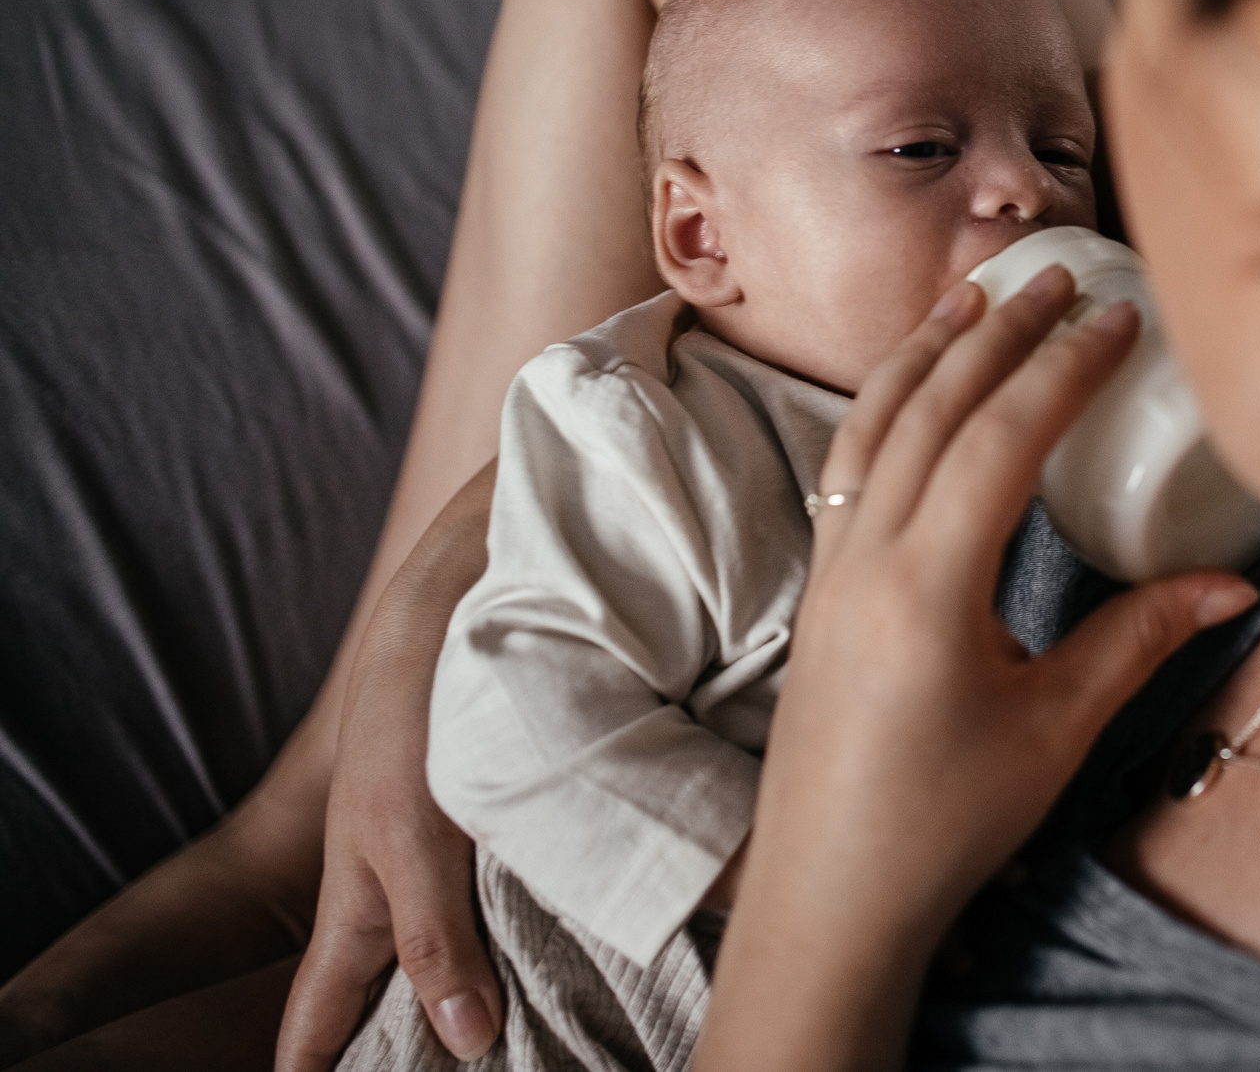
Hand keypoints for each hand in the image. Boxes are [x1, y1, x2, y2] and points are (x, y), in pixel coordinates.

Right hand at [275, 470, 505, 1070]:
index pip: (318, 1012)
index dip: (311, 1070)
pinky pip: (528, 892)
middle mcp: (406, 879)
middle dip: (405, 1048)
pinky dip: (554, 930)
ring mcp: (458, 845)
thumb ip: (431, 937)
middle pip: (393, 990)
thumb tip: (461, 1043)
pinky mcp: (516, 809)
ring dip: (495, 995)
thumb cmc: (415, 706)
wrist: (474, 582)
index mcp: (363, 897)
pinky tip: (602, 961)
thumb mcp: (412, 835)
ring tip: (533, 1053)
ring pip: (470, 943)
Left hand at [696, 266, 1256, 1071]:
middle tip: (1055, 276)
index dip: (1063, 369)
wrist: (829, 897)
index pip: (1000, 440)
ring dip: (924, 353)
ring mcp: (830, 571)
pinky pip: (846, 466)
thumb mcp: (1057, 730)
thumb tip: (1233, 582)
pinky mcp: (818, 591)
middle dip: (997, 334)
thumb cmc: (943, 824)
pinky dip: (882, 406)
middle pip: (931, 410)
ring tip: (970, 297)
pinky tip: (911, 390)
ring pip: (871, 427)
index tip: (1117, 318)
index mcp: (928, 586)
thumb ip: (1138, 640)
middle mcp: (867, 559)